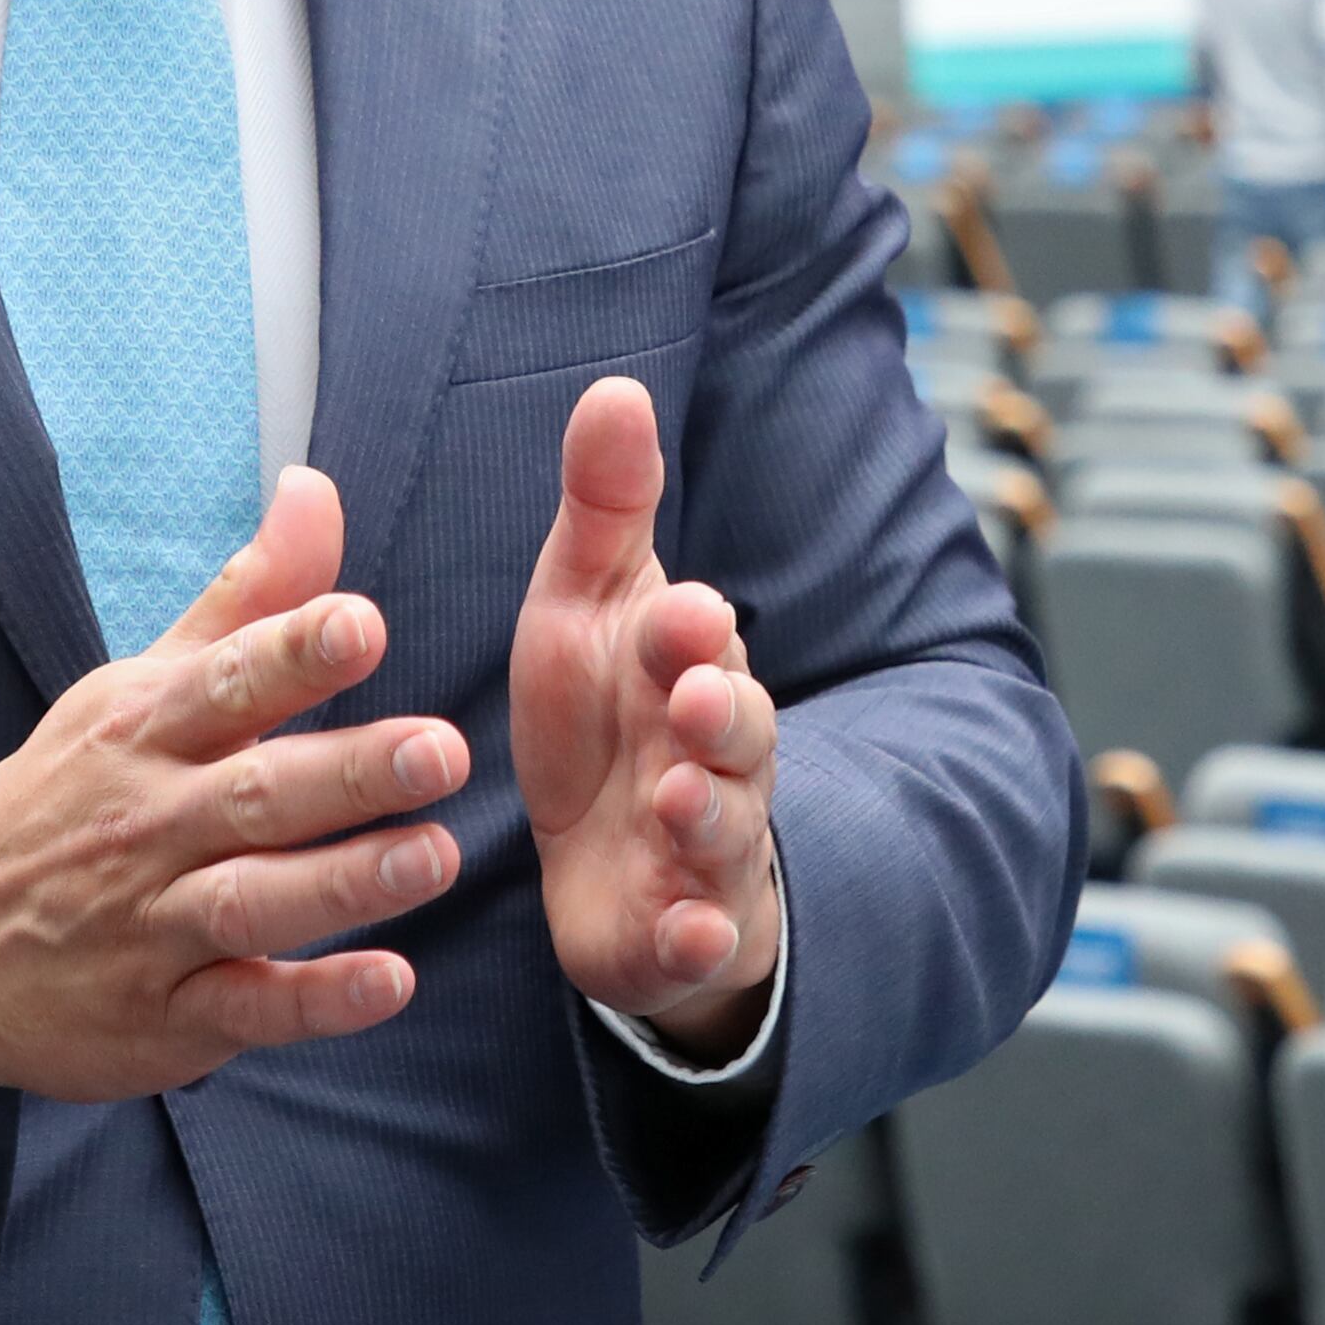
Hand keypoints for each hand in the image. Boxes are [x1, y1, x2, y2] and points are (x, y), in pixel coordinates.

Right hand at [0, 466, 472, 1100]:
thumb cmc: (72, 793)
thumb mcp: (138, 687)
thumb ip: (247, 600)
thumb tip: (315, 487)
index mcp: (146, 729)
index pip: (225, 681)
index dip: (293, 651)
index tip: (360, 623)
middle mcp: (149, 823)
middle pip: (257, 793)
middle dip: (352, 772)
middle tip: (442, 750)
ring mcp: (152, 923)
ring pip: (254, 900)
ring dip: (345, 883)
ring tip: (434, 856)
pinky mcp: (164, 1015)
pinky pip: (244, 1008)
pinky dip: (313, 1000)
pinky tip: (388, 982)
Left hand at [512, 377, 782, 1061]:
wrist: (610, 863)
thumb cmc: (604, 718)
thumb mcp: (586, 610)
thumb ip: (605, 510)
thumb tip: (614, 387)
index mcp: (688, 670)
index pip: (701, 642)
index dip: (691, 632)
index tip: (676, 610)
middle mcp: (713, 755)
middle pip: (737, 733)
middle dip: (723, 716)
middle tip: (695, 700)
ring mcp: (706, 847)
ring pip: (727, 830)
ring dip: (712, 815)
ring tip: (680, 803)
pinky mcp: (683, 928)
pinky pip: (700, 937)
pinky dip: (696, 935)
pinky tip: (681, 932)